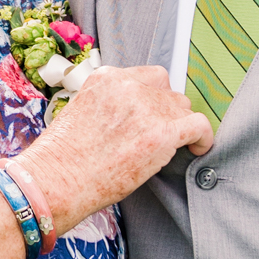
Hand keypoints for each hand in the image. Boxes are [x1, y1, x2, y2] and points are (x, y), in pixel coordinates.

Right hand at [16, 63, 212, 234]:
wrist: (55, 181)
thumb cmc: (61, 160)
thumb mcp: (80, 114)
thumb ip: (109, 106)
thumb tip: (132, 121)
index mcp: (106, 78)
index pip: (147, 76)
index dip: (153, 97)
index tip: (152, 114)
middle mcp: (129, 86)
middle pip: (167, 92)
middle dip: (166, 113)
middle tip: (158, 135)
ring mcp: (146, 108)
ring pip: (183, 108)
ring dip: (179, 126)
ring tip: (173, 146)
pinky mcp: (161, 134)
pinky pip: (199, 126)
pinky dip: (203, 138)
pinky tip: (198, 148)